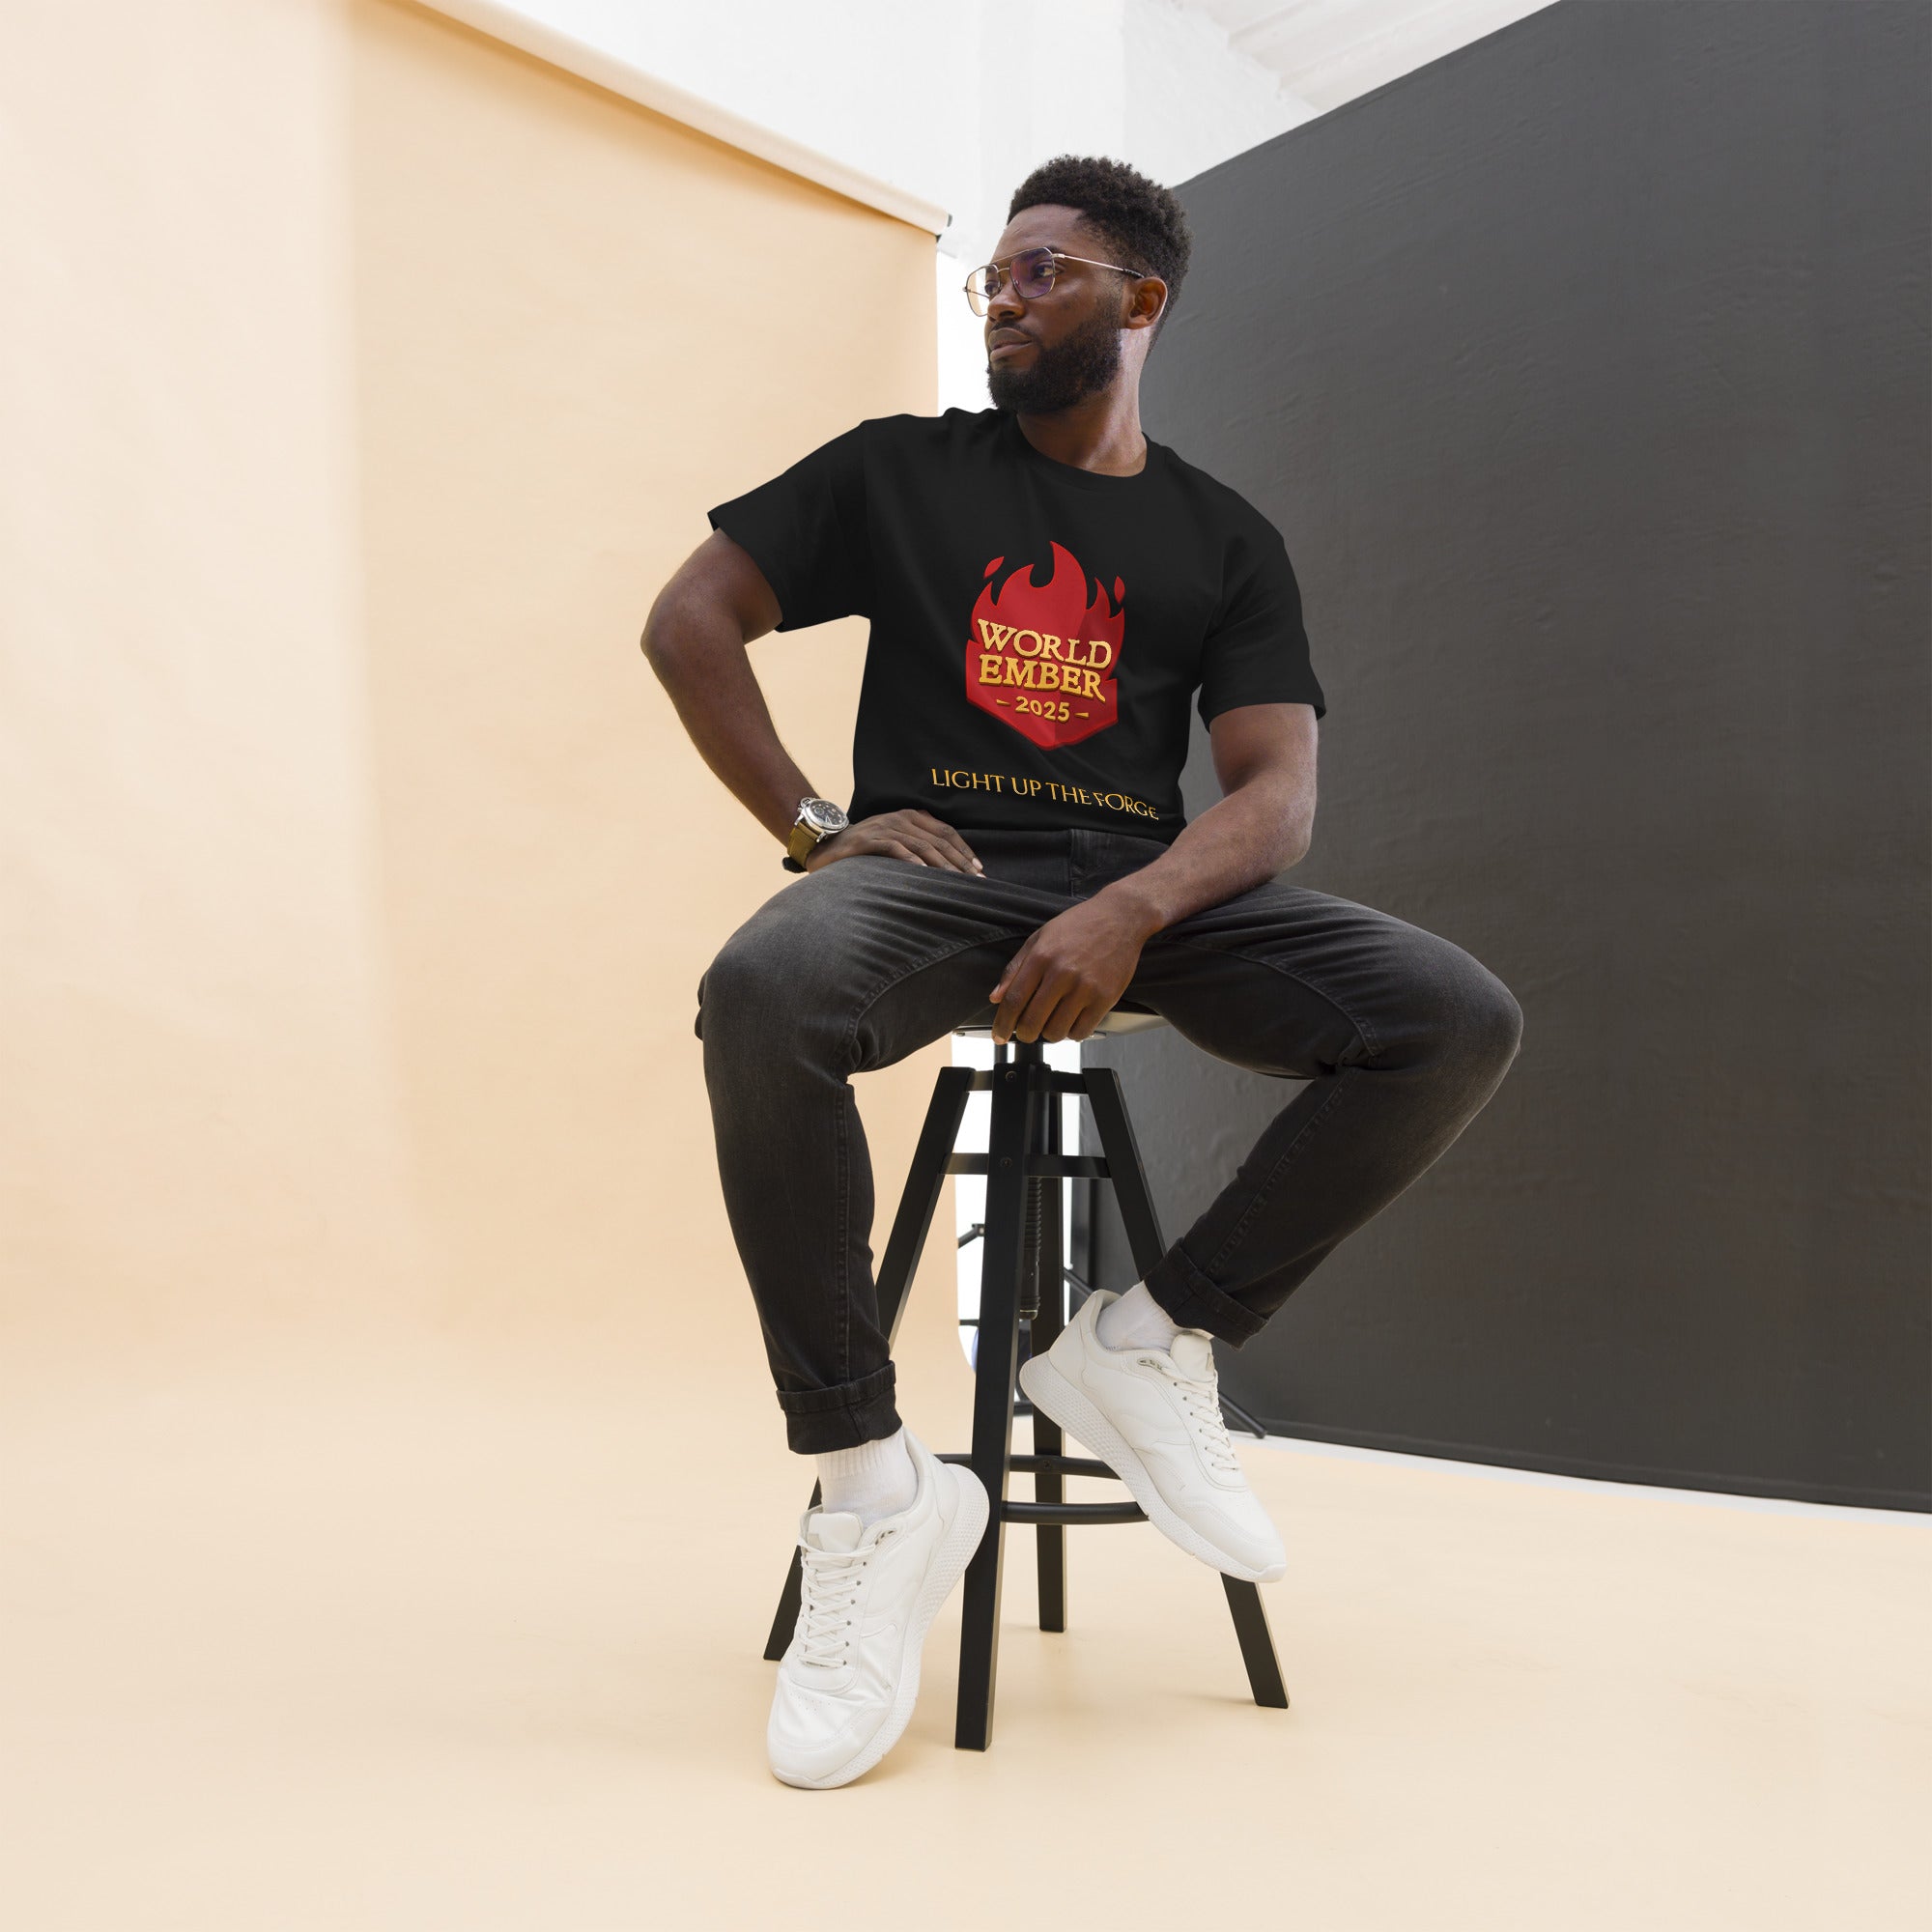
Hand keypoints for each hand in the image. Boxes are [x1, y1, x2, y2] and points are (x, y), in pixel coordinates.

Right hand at [804, 810, 983, 875]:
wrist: (825, 845)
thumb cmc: (864, 849)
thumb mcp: (894, 841)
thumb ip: (917, 845)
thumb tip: (947, 867)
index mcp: (910, 816)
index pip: (945, 831)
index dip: (964, 850)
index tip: (979, 869)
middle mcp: (900, 818)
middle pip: (938, 840)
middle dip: (959, 862)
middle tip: (975, 882)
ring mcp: (884, 828)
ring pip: (922, 846)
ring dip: (942, 865)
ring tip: (956, 882)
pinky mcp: (869, 840)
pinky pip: (895, 849)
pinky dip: (912, 861)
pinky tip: (925, 874)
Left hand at [988, 893, 1151, 1043]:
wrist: (1120, 917)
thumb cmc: (1080, 925)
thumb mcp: (1040, 937)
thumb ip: (1015, 968)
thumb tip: (996, 997)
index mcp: (1041, 957)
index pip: (1014, 1000)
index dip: (1003, 1024)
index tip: (1000, 1035)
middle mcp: (1062, 973)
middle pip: (1032, 1021)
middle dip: (1024, 1034)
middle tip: (1026, 1032)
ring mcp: (1085, 987)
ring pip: (1056, 1031)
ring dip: (1049, 1033)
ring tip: (1052, 1022)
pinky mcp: (1105, 997)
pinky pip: (1082, 1031)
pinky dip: (1072, 1033)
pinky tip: (1071, 1020)